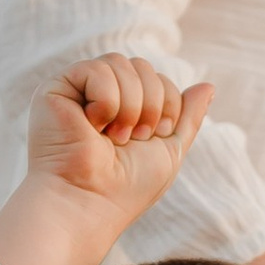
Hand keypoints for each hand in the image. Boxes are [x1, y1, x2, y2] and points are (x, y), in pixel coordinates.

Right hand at [0, 57, 212, 264]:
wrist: (90, 202)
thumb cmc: (127, 187)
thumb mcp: (170, 150)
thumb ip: (187, 117)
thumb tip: (208, 85)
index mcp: (125, 108)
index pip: (158, 79)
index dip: (167, 104)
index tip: (152, 138)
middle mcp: (100, 96)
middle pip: (142, 66)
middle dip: (150, 104)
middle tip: (133, 138)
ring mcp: (77, 91)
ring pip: (120, 62)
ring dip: (130, 105)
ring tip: (113, 137)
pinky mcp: (56, 89)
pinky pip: (96, 69)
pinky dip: (106, 100)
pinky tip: (92, 126)